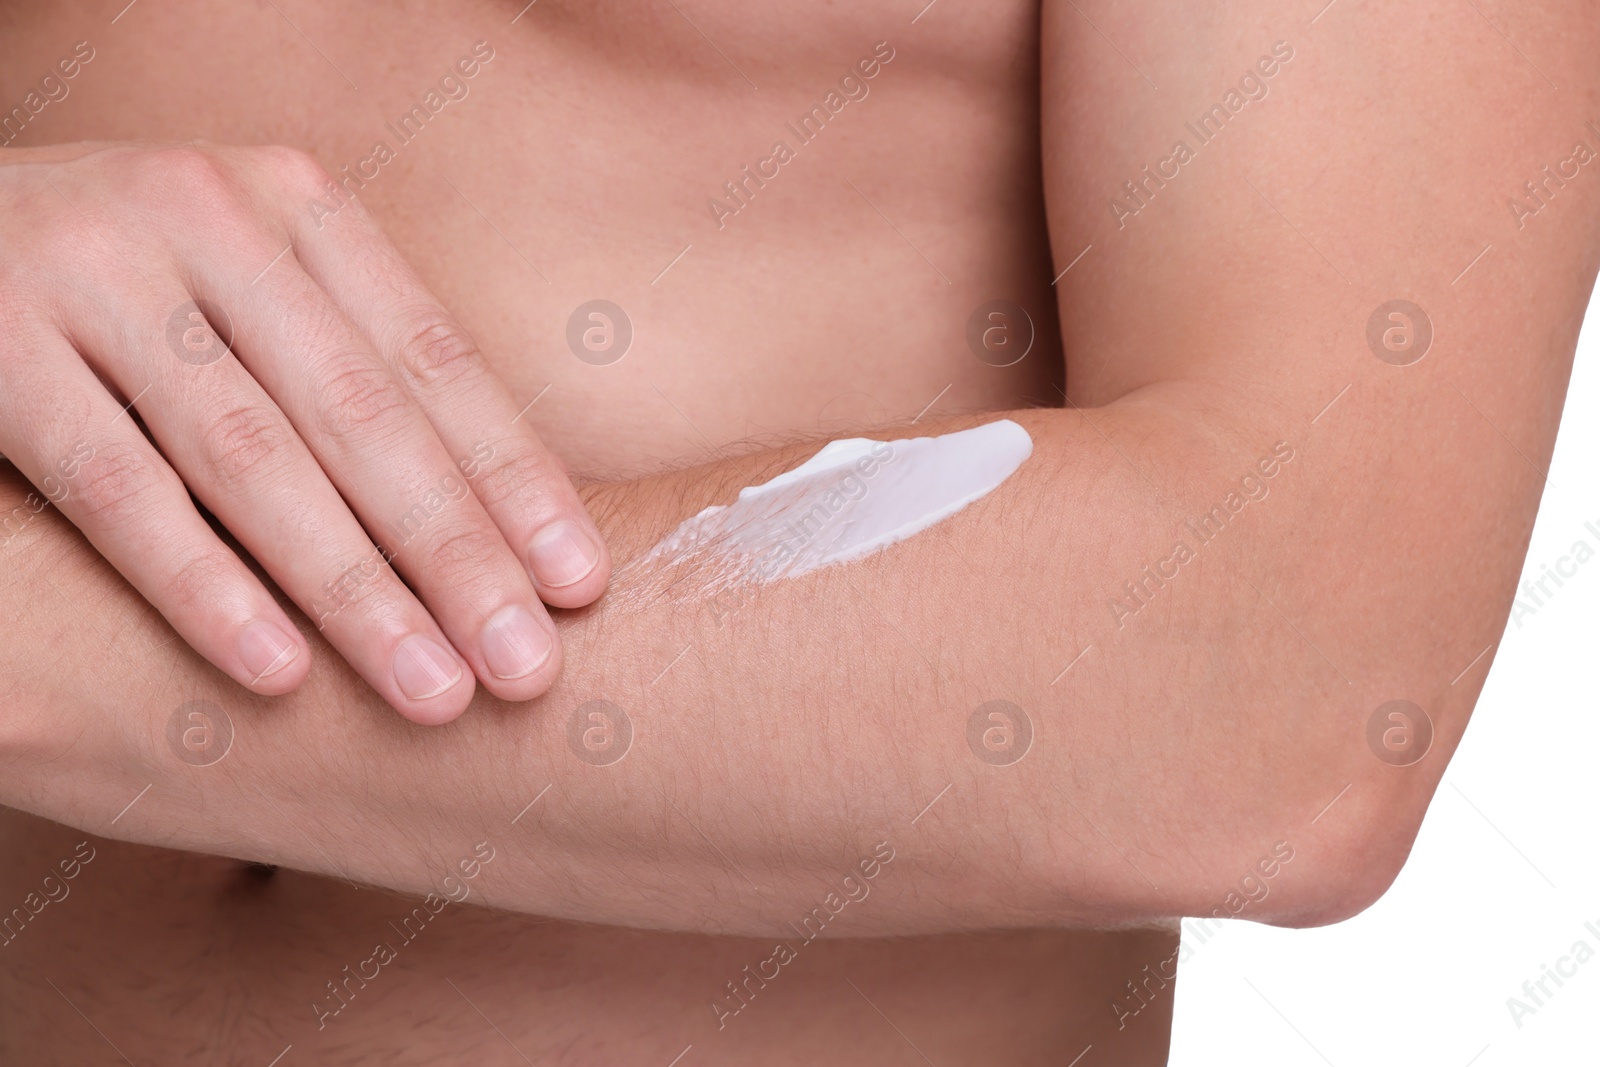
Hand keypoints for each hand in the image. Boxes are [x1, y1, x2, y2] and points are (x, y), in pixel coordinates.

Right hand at [0, 142, 608, 722]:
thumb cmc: (130, 290)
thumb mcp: (250, 286)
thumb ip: (351, 366)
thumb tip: (505, 516)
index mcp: (297, 205)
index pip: (435, 362)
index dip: (514, 478)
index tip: (582, 584)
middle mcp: (208, 216)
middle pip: (365, 417)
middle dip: (459, 554)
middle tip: (530, 668)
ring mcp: (93, 269)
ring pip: (253, 459)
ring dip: (355, 591)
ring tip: (435, 692)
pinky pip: (114, 487)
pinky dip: (200, 584)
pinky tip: (276, 671)